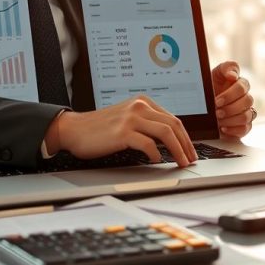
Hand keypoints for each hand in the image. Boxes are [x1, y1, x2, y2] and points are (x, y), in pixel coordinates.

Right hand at [43, 96, 197, 166]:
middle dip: (186, 144)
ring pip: (165, 133)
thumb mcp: (127, 118)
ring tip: (181, 162)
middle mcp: (139, 107)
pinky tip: (157, 161)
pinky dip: (156, 154)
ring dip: (177, 150)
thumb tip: (170, 140)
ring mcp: (131, 118)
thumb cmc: (100, 128)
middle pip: (173, 125)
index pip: (173, 119)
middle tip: (191, 159)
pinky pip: (148, 144)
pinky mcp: (122, 132)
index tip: (190, 150)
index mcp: (143, 102)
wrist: (73, 129)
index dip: (185, 137)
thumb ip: (146, 123)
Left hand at [211, 61, 255, 138]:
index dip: (230, 95)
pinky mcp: (244, 125)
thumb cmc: (211, 87)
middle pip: (247, 102)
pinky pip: (245, 128)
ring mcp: (246, 111)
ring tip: (218, 120)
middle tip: (216, 111)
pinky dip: (233, 130)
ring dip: (231, 119)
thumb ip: (226, 68)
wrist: (204, 103)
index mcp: (241, 84)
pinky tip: (223, 128)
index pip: (242, 87)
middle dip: (230, 108)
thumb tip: (233, 75)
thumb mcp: (215, 73)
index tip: (217, 100)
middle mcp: (246, 98)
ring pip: (246, 116)